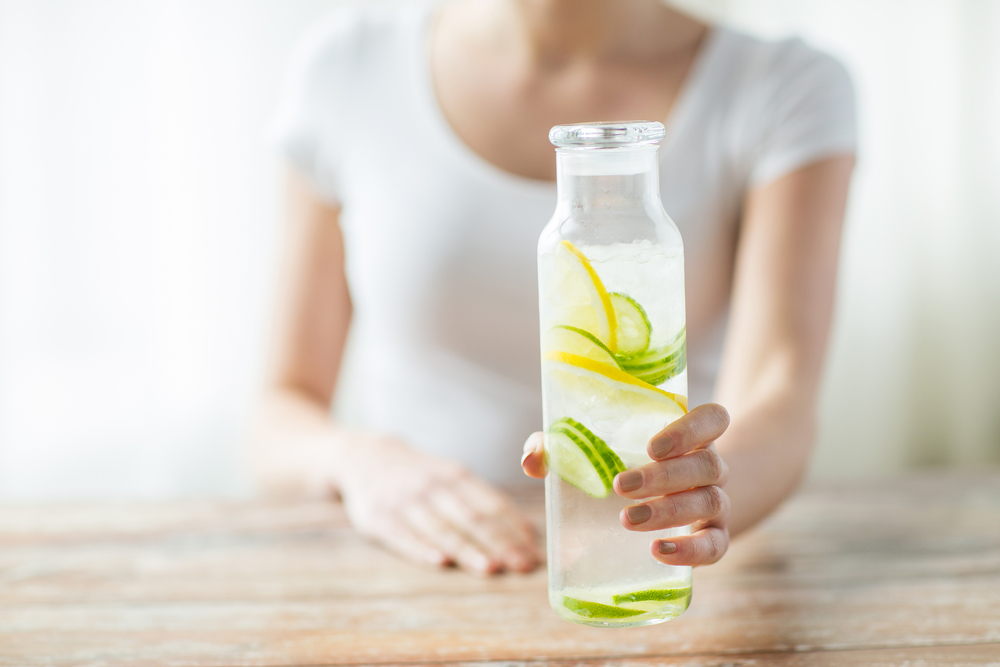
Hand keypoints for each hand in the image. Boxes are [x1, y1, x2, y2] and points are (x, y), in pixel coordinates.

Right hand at [339, 435, 540, 574]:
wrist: (363, 456)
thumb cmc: (420, 475)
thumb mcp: (450, 475)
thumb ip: (483, 501)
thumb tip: (525, 532)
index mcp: (456, 476)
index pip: (492, 504)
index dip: (515, 529)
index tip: (534, 553)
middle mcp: (433, 487)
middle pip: (472, 518)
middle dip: (500, 544)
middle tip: (522, 566)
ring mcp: (405, 502)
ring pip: (442, 529)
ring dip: (468, 549)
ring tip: (491, 568)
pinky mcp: (379, 518)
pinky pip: (403, 535)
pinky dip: (422, 549)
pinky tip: (440, 562)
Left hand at [522, 403, 730, 565]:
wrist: (672, 505)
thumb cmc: (626, 466)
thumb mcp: (596, 451)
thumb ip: (560, 446)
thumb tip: (532, 460)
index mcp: (689, 435)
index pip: (713, 419)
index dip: (691, 428)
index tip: (653, 446)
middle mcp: (710, 466)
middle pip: (706, 464)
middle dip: (663, 477)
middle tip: (621, 486)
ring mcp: (717, 503)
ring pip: (709, 502)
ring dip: (669, 511)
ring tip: (627, 519)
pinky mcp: (713, 538)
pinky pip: (714, 546)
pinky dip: (690, 550)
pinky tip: (659, 551)